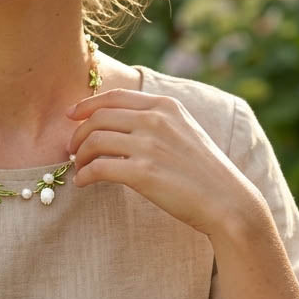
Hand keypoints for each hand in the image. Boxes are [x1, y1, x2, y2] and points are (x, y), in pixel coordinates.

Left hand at [67, 89, 260, 236]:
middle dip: (78, 134)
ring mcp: (149, 145)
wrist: (227, 201)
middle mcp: (155, 119)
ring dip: (79, 155)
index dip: (86, 105)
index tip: (71, 116)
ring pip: (94, 141)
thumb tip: (116, 122)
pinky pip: (98, 168)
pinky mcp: (143, 173)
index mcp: (165, 105)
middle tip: (72, 149)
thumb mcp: (183, 130)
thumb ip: (155, 120)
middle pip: (98, 118)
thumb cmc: (203, 170)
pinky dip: (85, 175)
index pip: (114, 97)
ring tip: (78, 167)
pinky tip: (83, 183)